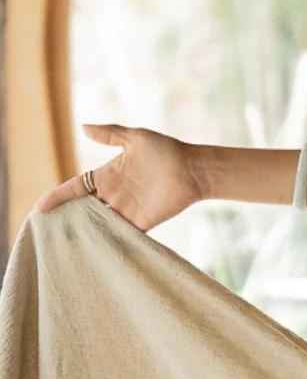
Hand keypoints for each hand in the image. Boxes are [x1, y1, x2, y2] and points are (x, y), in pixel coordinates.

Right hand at [33, 123, 204, 231]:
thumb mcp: (134, 138)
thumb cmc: (165, 150)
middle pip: (85, 210)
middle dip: (68, 219)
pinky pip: (122, 235)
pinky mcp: (143, 223)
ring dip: (86, 233)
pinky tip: (95, 250)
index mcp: (108, 175)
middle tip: (49, 232)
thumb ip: (109, 134)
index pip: (76, 187)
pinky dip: (110, 241)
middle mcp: (114, 195)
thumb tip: (83, 128)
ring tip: (66, 246)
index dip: (59, 196)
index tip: (41, 207)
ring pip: (100, 224)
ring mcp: (127, 210)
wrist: (193, 169)